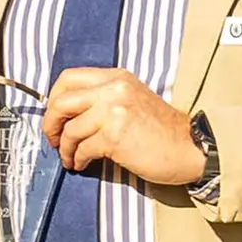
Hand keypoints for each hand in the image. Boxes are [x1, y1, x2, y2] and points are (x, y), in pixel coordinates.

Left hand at [40, 66, 204, 188]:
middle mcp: (115, 89)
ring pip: (70, 130)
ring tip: (71, 158)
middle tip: (53, 140)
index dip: (53, 99)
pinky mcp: (115, 135)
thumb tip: (63, 114)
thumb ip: (101, 99)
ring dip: (65, 148)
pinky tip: (82, 164)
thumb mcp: (130, 101)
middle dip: (50, 124)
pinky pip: (82, 148)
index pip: (68, 78)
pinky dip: (78, 159)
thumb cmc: (159, 130)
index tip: (54, 117)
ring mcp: (115, 111)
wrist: (190, 148)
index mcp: (117, 78)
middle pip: (61, 102)